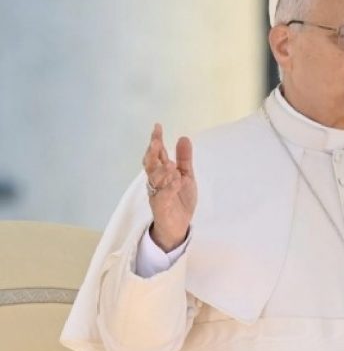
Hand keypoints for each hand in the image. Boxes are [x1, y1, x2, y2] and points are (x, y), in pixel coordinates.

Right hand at [142, 123, 195, 250]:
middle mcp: (156, 181)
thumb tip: (184, 137)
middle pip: (150, 164)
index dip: (156, 140)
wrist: (180, 224)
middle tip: (156, 142)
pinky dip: (170, 188)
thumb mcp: (186, 175)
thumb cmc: (179, 198)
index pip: (156, 154)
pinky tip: (177, 181)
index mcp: (161, 172)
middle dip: (152, 153)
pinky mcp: (161, 207)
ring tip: (171, 164)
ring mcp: (157, 193)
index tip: (157, 126)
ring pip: (154, 180)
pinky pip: (163, 196)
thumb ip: (184, 158)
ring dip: (162, 171)